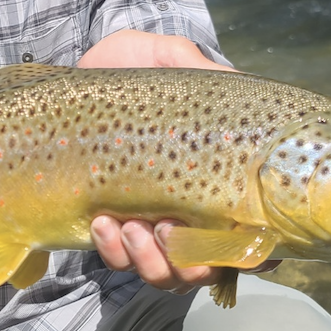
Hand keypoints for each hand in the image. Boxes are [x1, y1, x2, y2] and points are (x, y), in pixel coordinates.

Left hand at [80, 33, 247, 289]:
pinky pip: (118, 260)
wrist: (79, 67)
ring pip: (164, 273)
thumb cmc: (133, 64)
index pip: (248, 231)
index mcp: (216, 174)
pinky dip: (114, 251)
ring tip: (130, 226)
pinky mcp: (109, 222)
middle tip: (165, 228)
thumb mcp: (170, 57)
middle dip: (189, 264)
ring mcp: (148, 219)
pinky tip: (102, 223)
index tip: (237, 246)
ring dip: (151, 261)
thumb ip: (201, 68)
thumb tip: (235, 81)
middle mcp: (188, 207)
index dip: (250, 253)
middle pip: (206, 267)